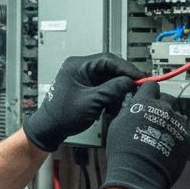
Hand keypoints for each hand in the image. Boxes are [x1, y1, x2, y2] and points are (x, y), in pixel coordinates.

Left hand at [23, 53, 141, 151]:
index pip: (108, 60)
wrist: (50, 129)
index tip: (139, 77)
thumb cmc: (62, 115)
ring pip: (108, 78)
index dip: (126, 68)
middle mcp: (80, 68)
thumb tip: (130, 82)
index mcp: (78, 65)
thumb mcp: (92, 102)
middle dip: (123, 80)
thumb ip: (112, 90)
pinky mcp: (86, 87)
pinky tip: (113, 106)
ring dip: (117, 90)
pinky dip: (111, 96)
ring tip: (122, 101)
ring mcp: (83, 77)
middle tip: (136, 88)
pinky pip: (103, 87)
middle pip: (110, 68)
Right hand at [100, 83, 189, 188]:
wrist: (139, 173)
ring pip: (178, 115)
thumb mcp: (117, 125)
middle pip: (168, 99)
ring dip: (172, 122)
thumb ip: (128, 110)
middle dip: (163, 106)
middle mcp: (164, 108)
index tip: (150, 96)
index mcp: (145, 102)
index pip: (151, 86)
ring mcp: (178, 123)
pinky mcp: (187, 138)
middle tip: (156, 119)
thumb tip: (132, 106)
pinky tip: (170, 145)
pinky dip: (179, 137)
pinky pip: (185, 132)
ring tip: (162, 136)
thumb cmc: (124, 152)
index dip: (150, 92)